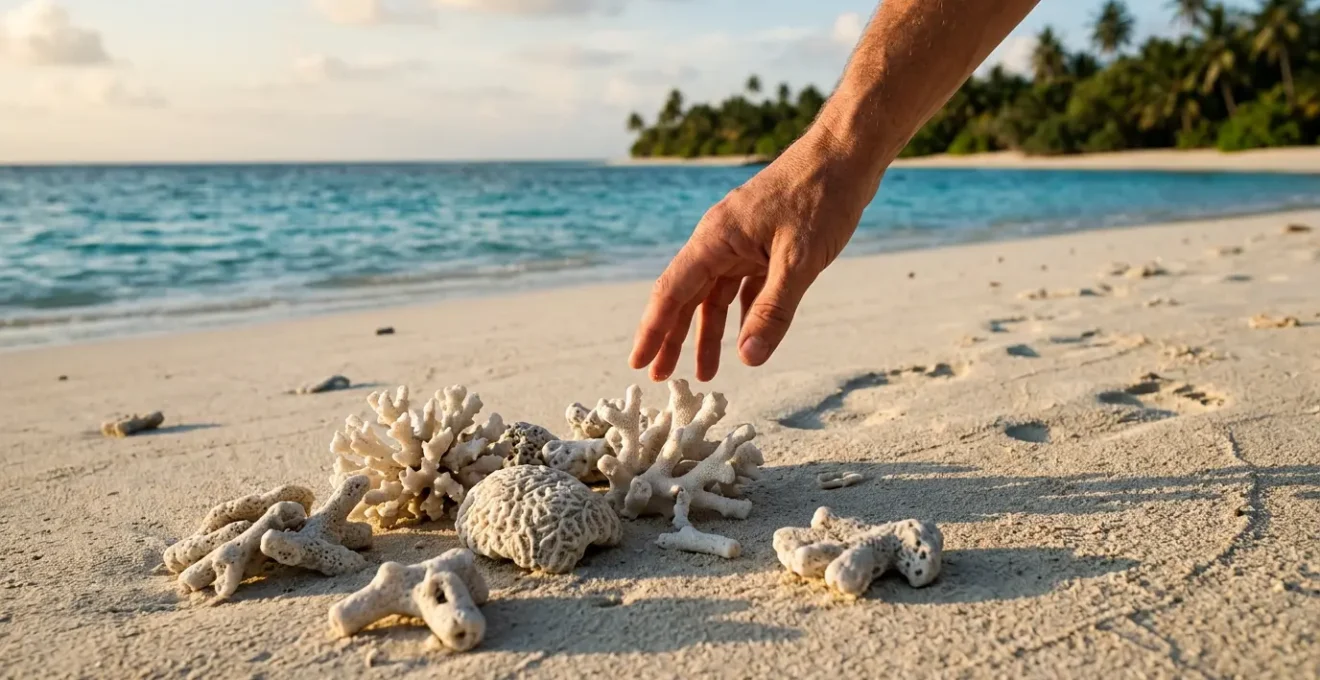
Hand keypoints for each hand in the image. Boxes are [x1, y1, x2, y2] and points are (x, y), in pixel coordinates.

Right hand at [628, 125, 882, 381]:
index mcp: (716, 239)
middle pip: (687, 296)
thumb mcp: (799, 260)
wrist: (848, 152)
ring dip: (708, 331)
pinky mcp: (764, 241)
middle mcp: (720, 239)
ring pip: (715, 293)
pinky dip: (739, 312)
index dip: (654, 331)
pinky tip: (743, 336)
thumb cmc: (822, 197)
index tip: (639, 363)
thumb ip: (773, 310)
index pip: (672, 292)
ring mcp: (742, 240)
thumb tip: (748, 358)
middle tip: (663, 378)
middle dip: (674, 338)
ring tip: (705, 372)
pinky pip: (742, 284)